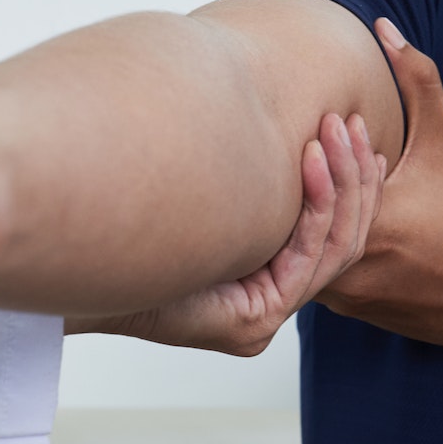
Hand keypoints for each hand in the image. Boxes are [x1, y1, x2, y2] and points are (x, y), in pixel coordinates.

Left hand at [64, 112, 387, 354]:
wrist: (84, 263)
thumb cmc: (131, 225)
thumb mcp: (205, 196)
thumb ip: (243, 178)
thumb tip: (265, 121)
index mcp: (263, 282)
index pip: (331, 234)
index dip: (352, 184)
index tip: (358, 133)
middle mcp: (268, 303)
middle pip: (344, 240)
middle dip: (356, 177)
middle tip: (353, 123)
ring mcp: (263, 318)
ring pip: (336, 248)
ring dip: (343, 184)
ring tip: (337, 132)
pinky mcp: (253, 322)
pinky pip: (306, 258)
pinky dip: (316, 206)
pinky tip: (311, 162)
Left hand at [317, 21, 442, 355]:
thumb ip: (418, 82)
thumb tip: (385, 26)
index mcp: (371, 224)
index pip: (320, 179)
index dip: (322, 145)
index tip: (334, 118)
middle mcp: (347, 266)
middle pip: (296, 213)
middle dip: (301, 175)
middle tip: (305, 138)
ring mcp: (341, 293)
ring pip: (297, 243)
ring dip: (299, 206)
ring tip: (304, 169)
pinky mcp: (343, 306)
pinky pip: (309, 264)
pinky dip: (310, 234)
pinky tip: (309, 205)